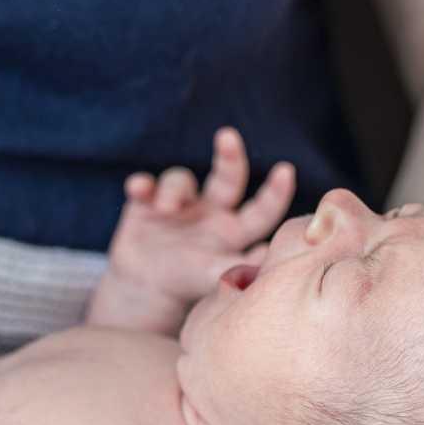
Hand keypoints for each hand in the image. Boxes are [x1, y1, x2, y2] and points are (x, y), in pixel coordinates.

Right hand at [107, 127, 295, 303]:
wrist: (144, 288)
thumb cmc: (185, 283)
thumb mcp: (211, 276)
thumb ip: (237, 266)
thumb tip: (267, 256)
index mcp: (236, 229)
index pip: (262, 209)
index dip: (275, 191)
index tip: (286, 171)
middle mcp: (213, 210)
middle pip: (228, 176)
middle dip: (230, 156)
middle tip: (228, 136)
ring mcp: (181, 203)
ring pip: (182, 180)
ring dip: (174, 191)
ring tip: (165, 209)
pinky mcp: (149, 202)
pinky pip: (146, 184)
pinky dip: (142, 184)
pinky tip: (137, 189)